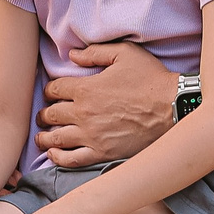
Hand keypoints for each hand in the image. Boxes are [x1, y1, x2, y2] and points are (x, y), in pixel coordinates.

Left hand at [35, 42, 175, 167]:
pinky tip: (53, 155)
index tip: (51, 92)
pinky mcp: (103, 154)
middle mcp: (83, 114)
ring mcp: (92, 136)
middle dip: (44, 114)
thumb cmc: (150, 78)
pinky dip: (58, 158)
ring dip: (45, 137)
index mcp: (86, 88)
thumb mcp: (124, 54)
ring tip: (41, 137)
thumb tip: (72, 55)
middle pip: (51, 115)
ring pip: (57, 139)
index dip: (50, 90)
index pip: (55, 89)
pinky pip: (72, 160)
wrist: (172, 107)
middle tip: (43, 116)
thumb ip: (95, 53)